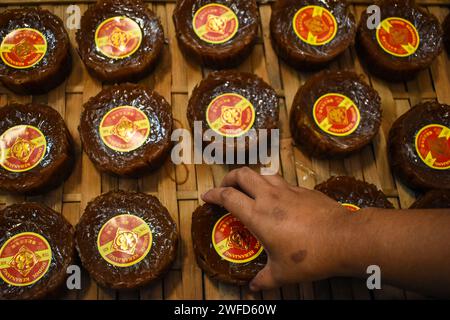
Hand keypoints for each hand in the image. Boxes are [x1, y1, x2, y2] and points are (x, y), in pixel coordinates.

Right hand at [201, 167, 350, 290]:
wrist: (344, 238)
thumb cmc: (309, 256)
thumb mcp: (282, 273)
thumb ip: (264, 280)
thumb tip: (252, 289)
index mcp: (257, 214)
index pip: (228, 196)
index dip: (213, 194)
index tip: (206, 197)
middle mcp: (269, 197)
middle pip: (242, 174)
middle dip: (229, 178)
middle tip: (225, 188)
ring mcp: (288, 191)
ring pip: (263, 174)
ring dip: (251, 178)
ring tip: (249, 190)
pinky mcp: (304, 190)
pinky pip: (282, 182)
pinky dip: (272, 185)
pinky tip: (278, 198)